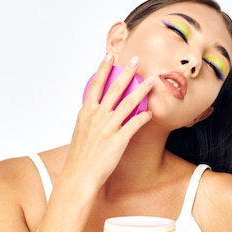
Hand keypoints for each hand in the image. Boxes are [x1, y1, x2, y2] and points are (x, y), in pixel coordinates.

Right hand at [62, 54, 152, 188]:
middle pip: (114, 88)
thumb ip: (90, 119)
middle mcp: (97, 116)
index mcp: (86, 112)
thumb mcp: (80, 132)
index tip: (109, 56)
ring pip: (128, 103)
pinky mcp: (118, 139)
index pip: (95, 84)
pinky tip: (150, 112)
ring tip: (150, 81)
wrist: (80, 175)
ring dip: (141, 90)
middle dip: (126, 72)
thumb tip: (96, 111)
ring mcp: (108, 127)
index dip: (103, 69)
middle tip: (135, 60)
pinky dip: (143, 117)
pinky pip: (135, 124)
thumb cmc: (80, 157)